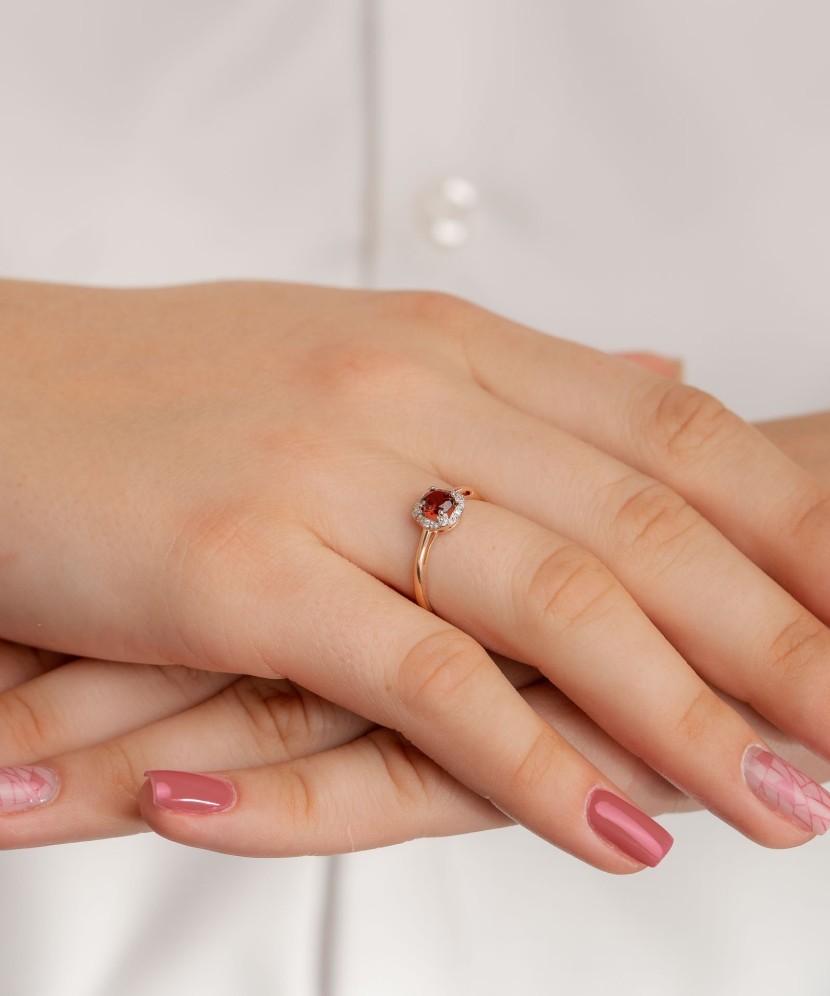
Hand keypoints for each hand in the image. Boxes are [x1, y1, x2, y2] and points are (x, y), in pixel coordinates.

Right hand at [3, 279, 829, 870]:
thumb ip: (513, 379)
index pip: (667, 430)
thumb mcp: (358, 353)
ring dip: (689, 718)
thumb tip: (655, 374)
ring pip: (557, 604)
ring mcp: (328, 482)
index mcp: (445, 341)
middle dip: (779, 634)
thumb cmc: (170, 388)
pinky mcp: (247, 574)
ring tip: (788, 803)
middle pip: (641, 523)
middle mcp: (406, 396)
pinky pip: (425, 681)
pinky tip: (620, 831)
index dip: (782, 520)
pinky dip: (534, 763)